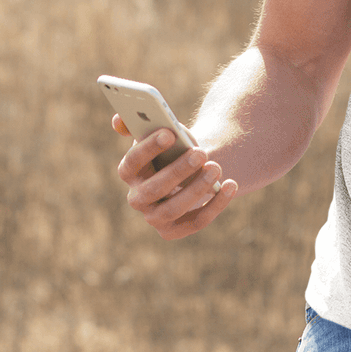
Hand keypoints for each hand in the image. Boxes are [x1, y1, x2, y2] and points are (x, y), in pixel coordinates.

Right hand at [113, 116, 238, 239]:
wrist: (190, 171)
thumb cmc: (173, 148)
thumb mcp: (159, 131)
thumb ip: (139, 123)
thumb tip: (119, 121)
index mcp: (128, 171)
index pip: (132, 161)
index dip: (148, 148)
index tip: (169, 133)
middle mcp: (136, 198)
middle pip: (153, 188)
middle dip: (178, 170)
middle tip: (201, 153)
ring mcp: (154, 218)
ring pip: (174, 208)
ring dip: (197, 188)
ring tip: (216, 167)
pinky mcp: (173, 231)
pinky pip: (196, 222)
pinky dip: (216, 204)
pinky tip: (231, 185)